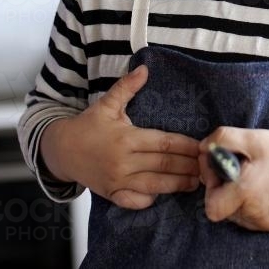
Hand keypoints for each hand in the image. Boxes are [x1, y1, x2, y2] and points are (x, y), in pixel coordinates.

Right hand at [41, 65, 200, 209]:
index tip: (202, 146)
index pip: (164, 142)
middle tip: (207, 165)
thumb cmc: (88, 126)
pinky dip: (150, 199)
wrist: (62, 150)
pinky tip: (165, 194)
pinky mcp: (112, 194)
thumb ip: (127, 87)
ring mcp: (118, 181)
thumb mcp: (107, 104)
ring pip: (155, 185)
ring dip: (177, 185)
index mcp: (126, 138)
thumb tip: (144, 68)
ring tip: (196, 182)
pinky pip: (135, 201)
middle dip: (188, 166)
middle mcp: (123, 161)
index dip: (186, 146)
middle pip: (164, 165)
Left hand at [198, 127, 268, 231]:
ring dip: (236, 197)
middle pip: (221, 209)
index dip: (210, 187)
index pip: (212, 207)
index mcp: (246, 192)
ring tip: (252, 178)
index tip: (221, 170)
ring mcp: (263, 222)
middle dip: (223, 189)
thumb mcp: (253, 137)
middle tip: (238, 169)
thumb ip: (223, 138)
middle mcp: (254, 212)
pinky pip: (249, 217)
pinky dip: (250, 204)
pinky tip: (262, 188)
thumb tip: (202, 148)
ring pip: (235, 214)